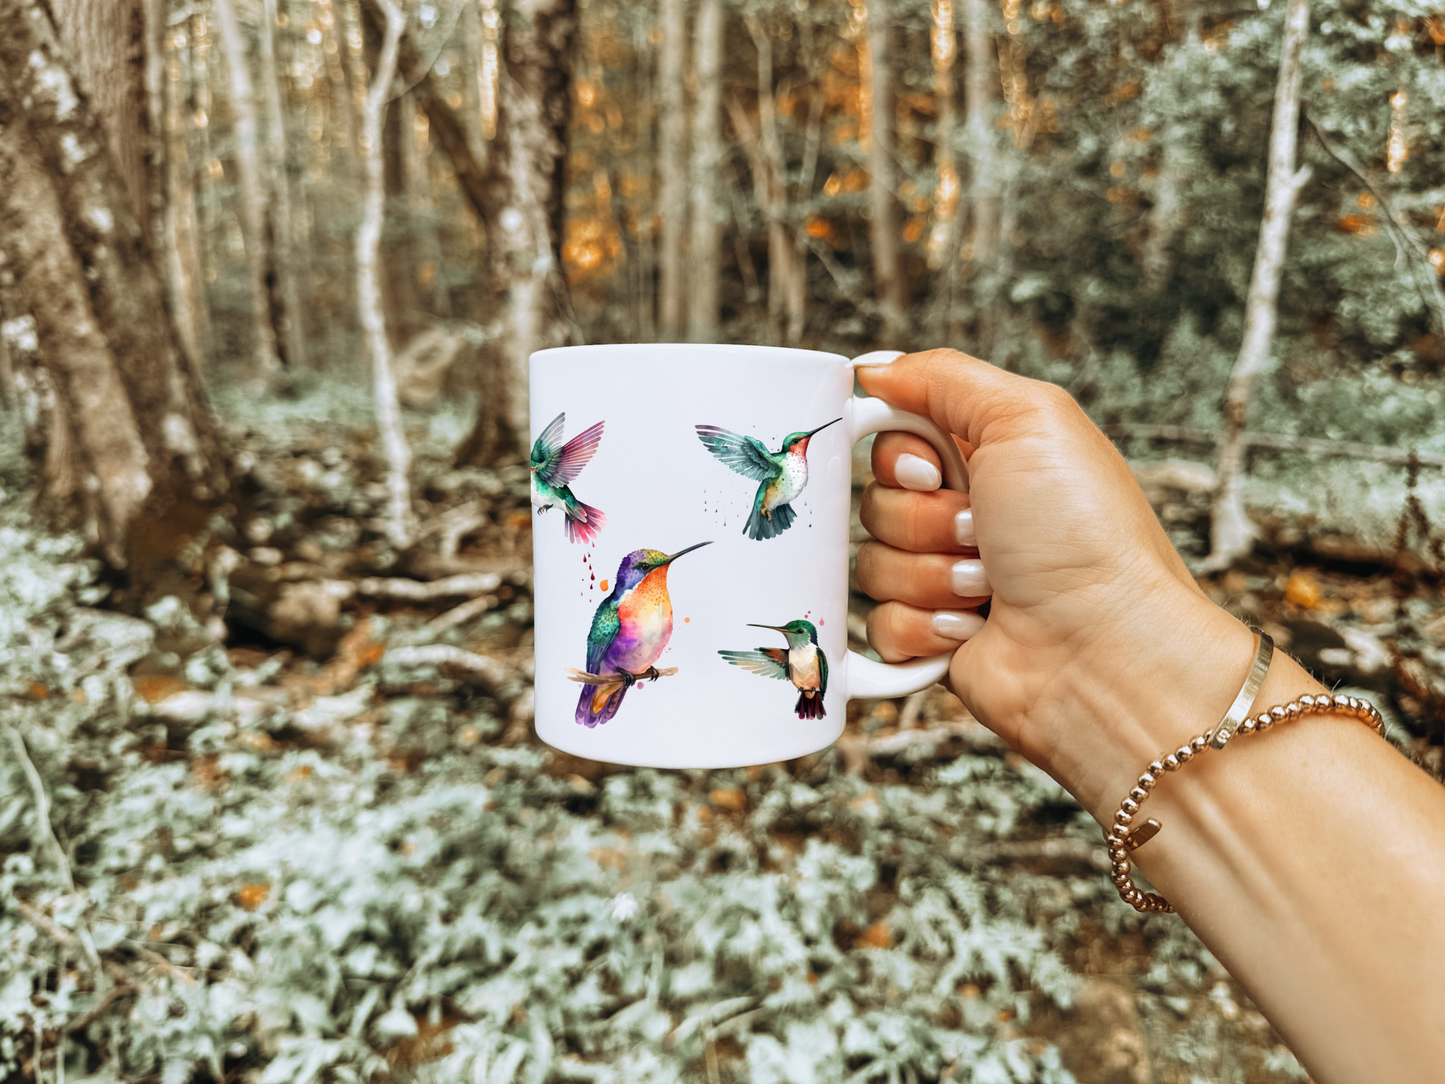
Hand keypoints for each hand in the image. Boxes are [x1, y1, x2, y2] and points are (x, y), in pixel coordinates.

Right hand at [856, 349, 1256, 816]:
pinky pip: (879, 624)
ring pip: (872, 563)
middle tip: (981, 532)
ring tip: (988, 586)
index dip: (899, 456)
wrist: (1105, 651)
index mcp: (987, 456)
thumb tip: (875, 370)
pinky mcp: (933, 639)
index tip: (932, 471)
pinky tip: (973, 627)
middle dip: (923, 519)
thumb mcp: (1027, 417)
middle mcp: (965, 514)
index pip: (892, 436)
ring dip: (929, 575)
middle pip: (875, 500)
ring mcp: (947, 579)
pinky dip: (924, 626)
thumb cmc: (1087, 535)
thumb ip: (943, 377)